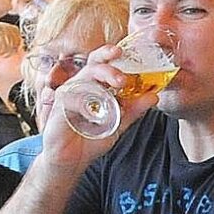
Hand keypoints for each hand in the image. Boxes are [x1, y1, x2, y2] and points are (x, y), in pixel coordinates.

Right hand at [44, 43, 157, 160]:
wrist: (71, 161)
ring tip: (119, 83)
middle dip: (109, 63)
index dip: (113, 53)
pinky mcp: (59, 108)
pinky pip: (71, 98)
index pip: (103, 62)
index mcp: (94, 85)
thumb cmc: (90, 139)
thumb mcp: (118, 124)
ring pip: (84, 77)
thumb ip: (133, 110)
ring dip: (102, 77)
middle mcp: (81, 85)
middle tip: (125, 75)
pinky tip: (94, 108)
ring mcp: (69, 94)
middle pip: (94, 63)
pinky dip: (84, 101)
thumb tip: (154, 97)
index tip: (127, 52)